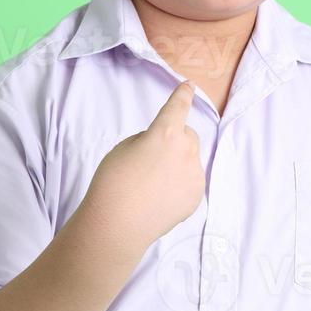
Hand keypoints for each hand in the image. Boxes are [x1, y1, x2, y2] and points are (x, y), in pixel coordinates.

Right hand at [75, 81, 204, 246]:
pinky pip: (191, 180)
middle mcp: (187, 151)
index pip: (178, 107)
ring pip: (190, 159)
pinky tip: (160, 197)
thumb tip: (166, 147)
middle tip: (152, 157)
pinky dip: (180, 182)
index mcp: (166, 133)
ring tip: (152, 183)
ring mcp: (195, 175)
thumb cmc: (113, 181)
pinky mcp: (196, 195)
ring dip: (177, 162)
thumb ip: (150, 140)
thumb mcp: (125, 148)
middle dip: (175, 140)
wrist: (118, 224)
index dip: (182, 95)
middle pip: (187, 135)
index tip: (189, 85)